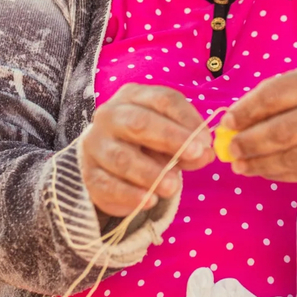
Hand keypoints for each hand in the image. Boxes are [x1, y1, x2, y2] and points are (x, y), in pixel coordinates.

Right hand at [80, 84, 214, 216]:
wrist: (108, 162)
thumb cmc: (147, 142)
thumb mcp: (172, 139)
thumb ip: (189, 146)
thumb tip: (207, 153)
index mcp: (134, 96)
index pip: (162, 100)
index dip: (186, 119)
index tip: (205, 141)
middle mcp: (110, 115)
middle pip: (139, 123)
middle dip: (170, 138)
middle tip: (195, 154)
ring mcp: (96, 144)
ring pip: (122, 157)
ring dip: (150, 173)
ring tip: (174, 187)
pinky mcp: (89, 174)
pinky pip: (108, 185)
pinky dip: (130, 194)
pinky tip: (150, 200)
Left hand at [220, 61, 296, 181]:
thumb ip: (271, 97)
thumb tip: (234, 123)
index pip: (275, 97)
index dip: (247, 111)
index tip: (227, 122)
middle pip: (283, 133)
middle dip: (250, 143)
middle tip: (230, 150)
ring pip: (293, 159)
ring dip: (260, 164)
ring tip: (240, 166)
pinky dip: (279, 174)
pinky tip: (263, 170)